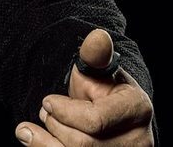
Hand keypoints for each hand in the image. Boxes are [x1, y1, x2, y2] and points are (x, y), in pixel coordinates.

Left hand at [15, 27, 153, 145]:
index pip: (94, 120)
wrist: (105, 117)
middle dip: (55, 124)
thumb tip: (98, 36)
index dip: (63, 111)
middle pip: (82, 144)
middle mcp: (140, 141)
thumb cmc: (100, 89)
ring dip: (48, 141)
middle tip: (45, 110)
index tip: (47, 100)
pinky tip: (33, 138)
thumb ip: (95, 55)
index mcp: (138, 109)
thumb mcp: (96, 68)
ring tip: (45, 123)